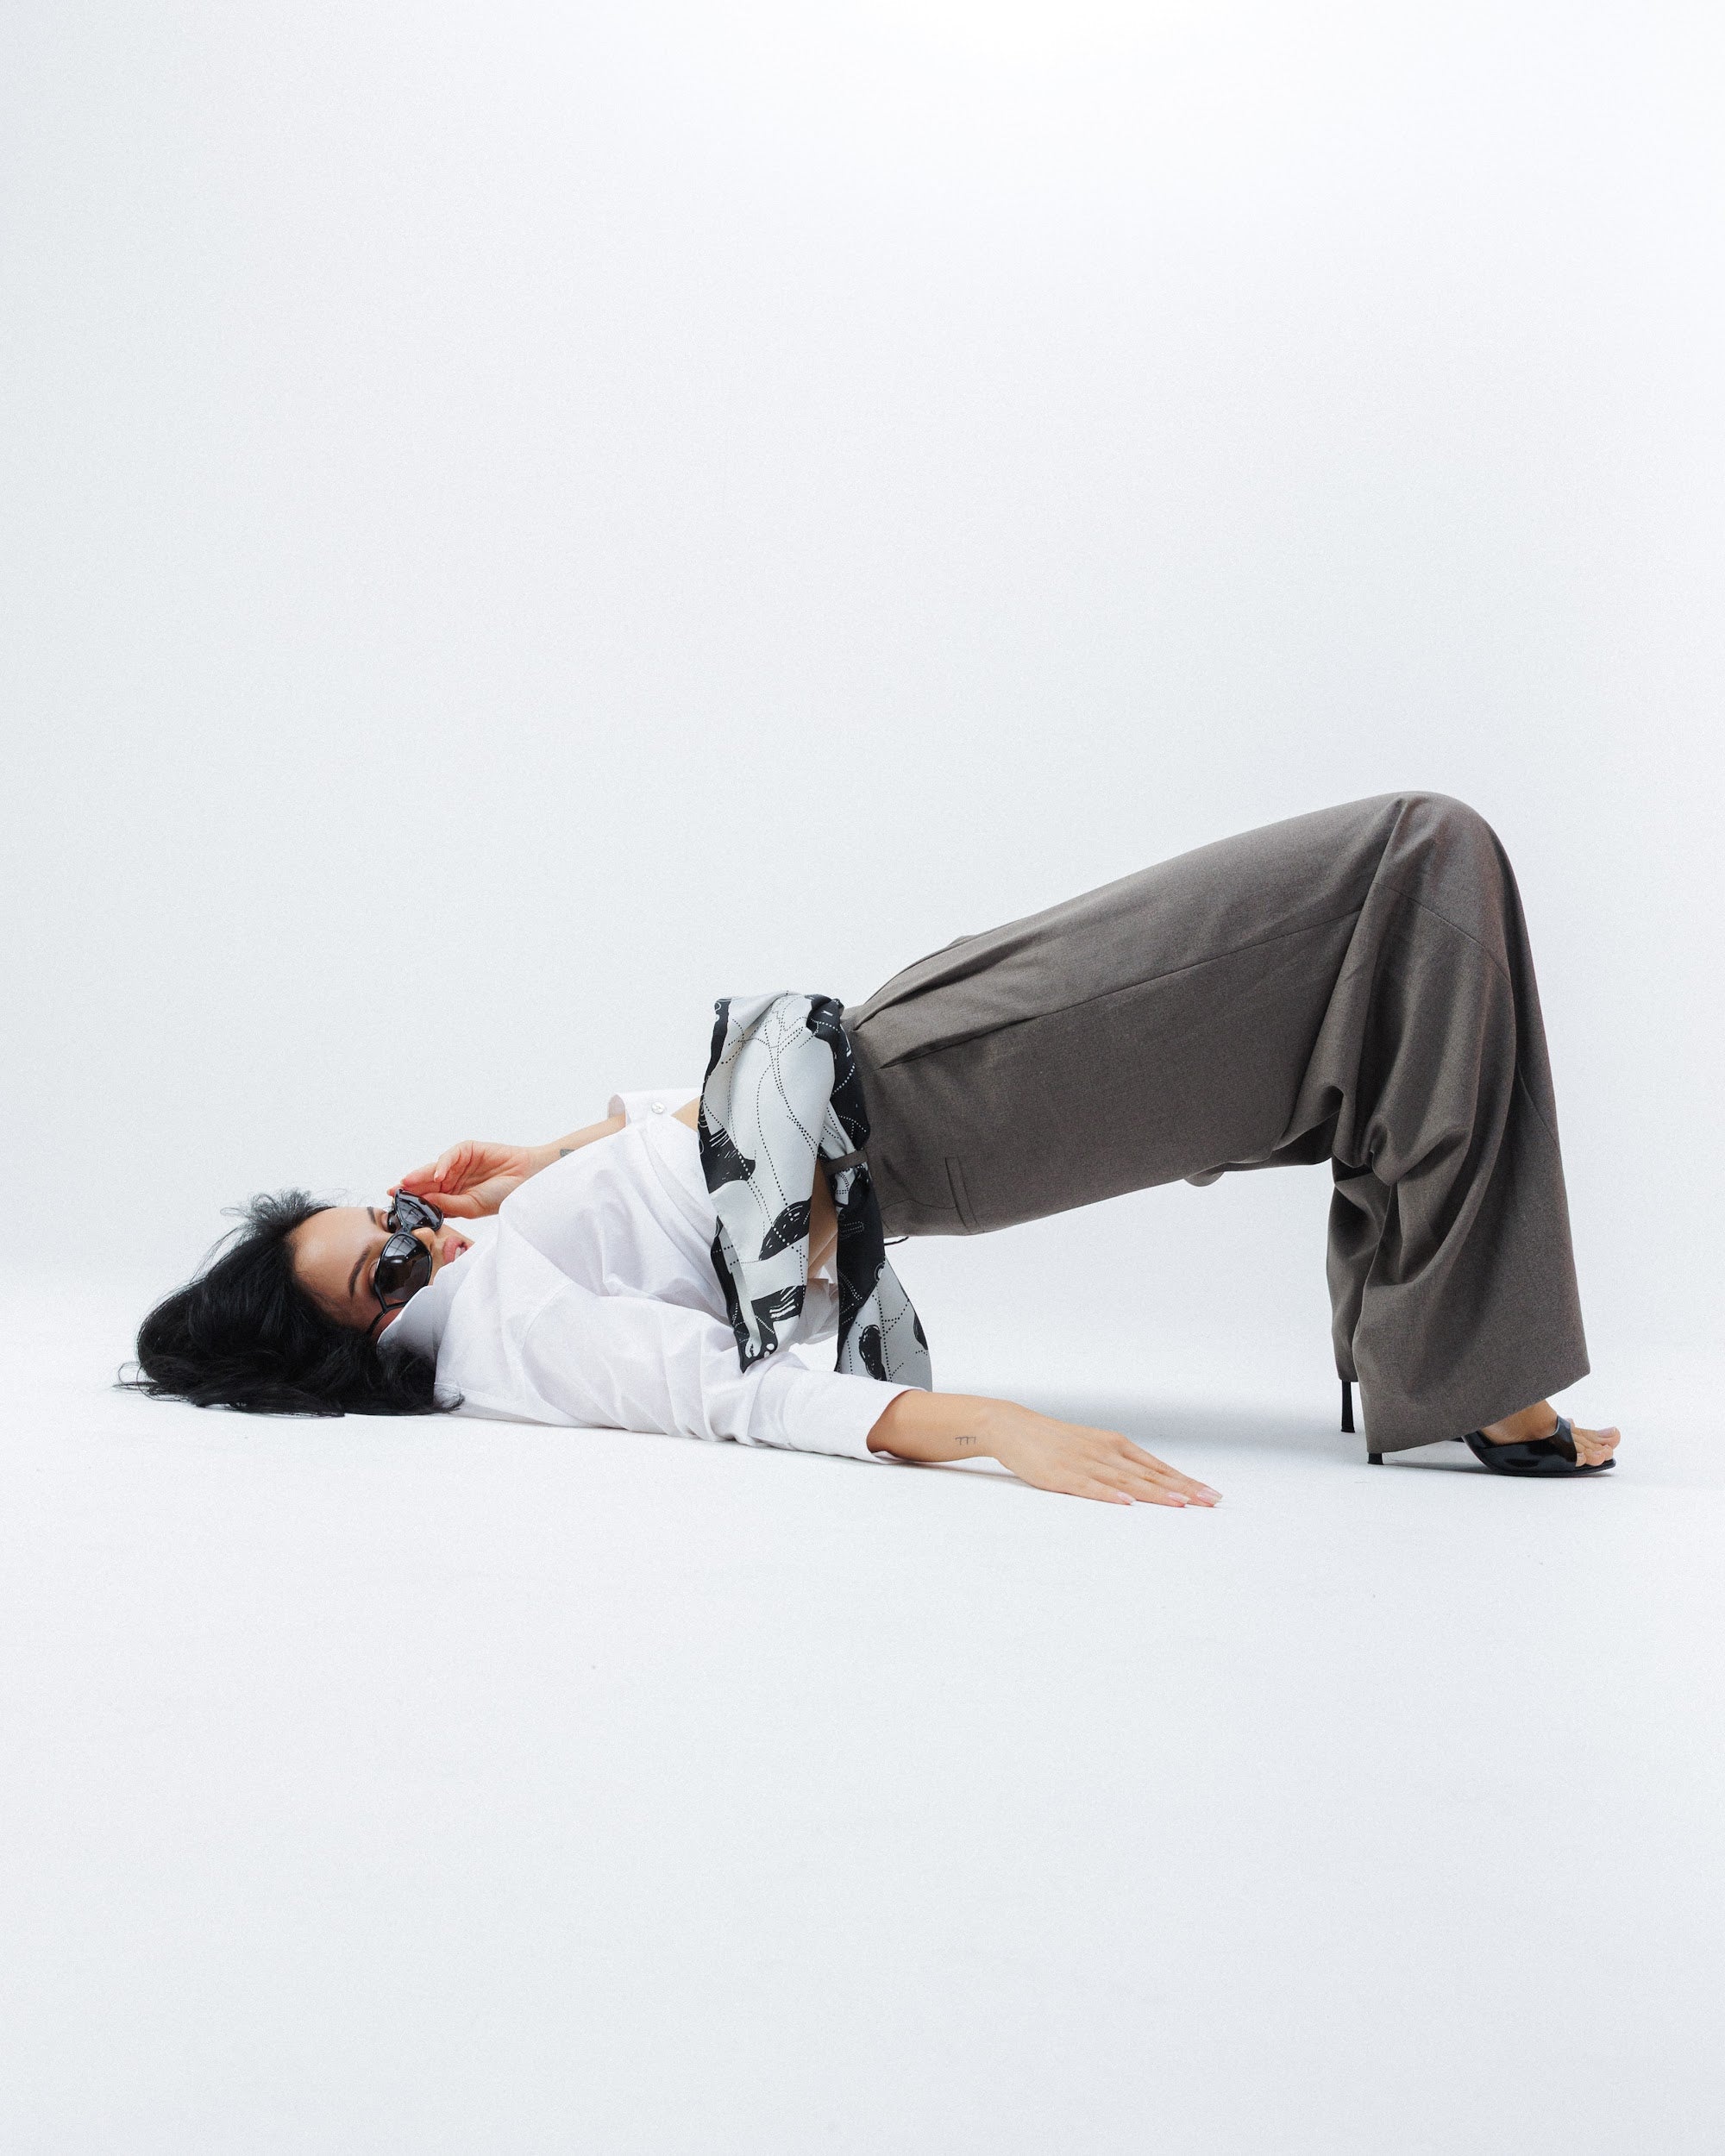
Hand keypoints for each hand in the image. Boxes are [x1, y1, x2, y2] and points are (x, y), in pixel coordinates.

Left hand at [395, 1139, 545, 1218]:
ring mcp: (461, 1165)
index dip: (413, 1200)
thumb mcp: (471, 1207)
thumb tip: (424, 1201)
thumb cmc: (504, 1196)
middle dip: (411, 1187)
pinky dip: (442, 1164)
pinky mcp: (468, 1150)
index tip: (396, 1203)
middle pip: (427, 1183)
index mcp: (455, 1198)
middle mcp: (455, 1181)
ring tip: (408, 1184)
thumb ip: (447, 1205)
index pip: (429, 1198)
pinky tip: (438, 1175)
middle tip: (394, 1191)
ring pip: (434, 1169)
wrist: (528, 1180)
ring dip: (421, 1176)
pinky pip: (450, 1156)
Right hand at [982, 1402, 1218, 1507]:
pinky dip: (1110, 1495)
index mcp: (1115, 1445)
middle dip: (1183, 1489)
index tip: (1212, 1495)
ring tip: (1181, 1504)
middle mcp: (1106, 1452)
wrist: (1013, 1426)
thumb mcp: (1093, 1446)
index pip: (1158, 1467)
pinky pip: (1090, 1487)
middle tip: (1212, 1502)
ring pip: (1127, 1481)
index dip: (1186, 1481)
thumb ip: (1119, 1463)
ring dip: (1156, 1493)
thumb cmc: (1055, 1441)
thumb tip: (1150, 1482)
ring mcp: (1084, 1463)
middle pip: (1150, 1474)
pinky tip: (1127, 1503)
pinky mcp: (1061, 1475)